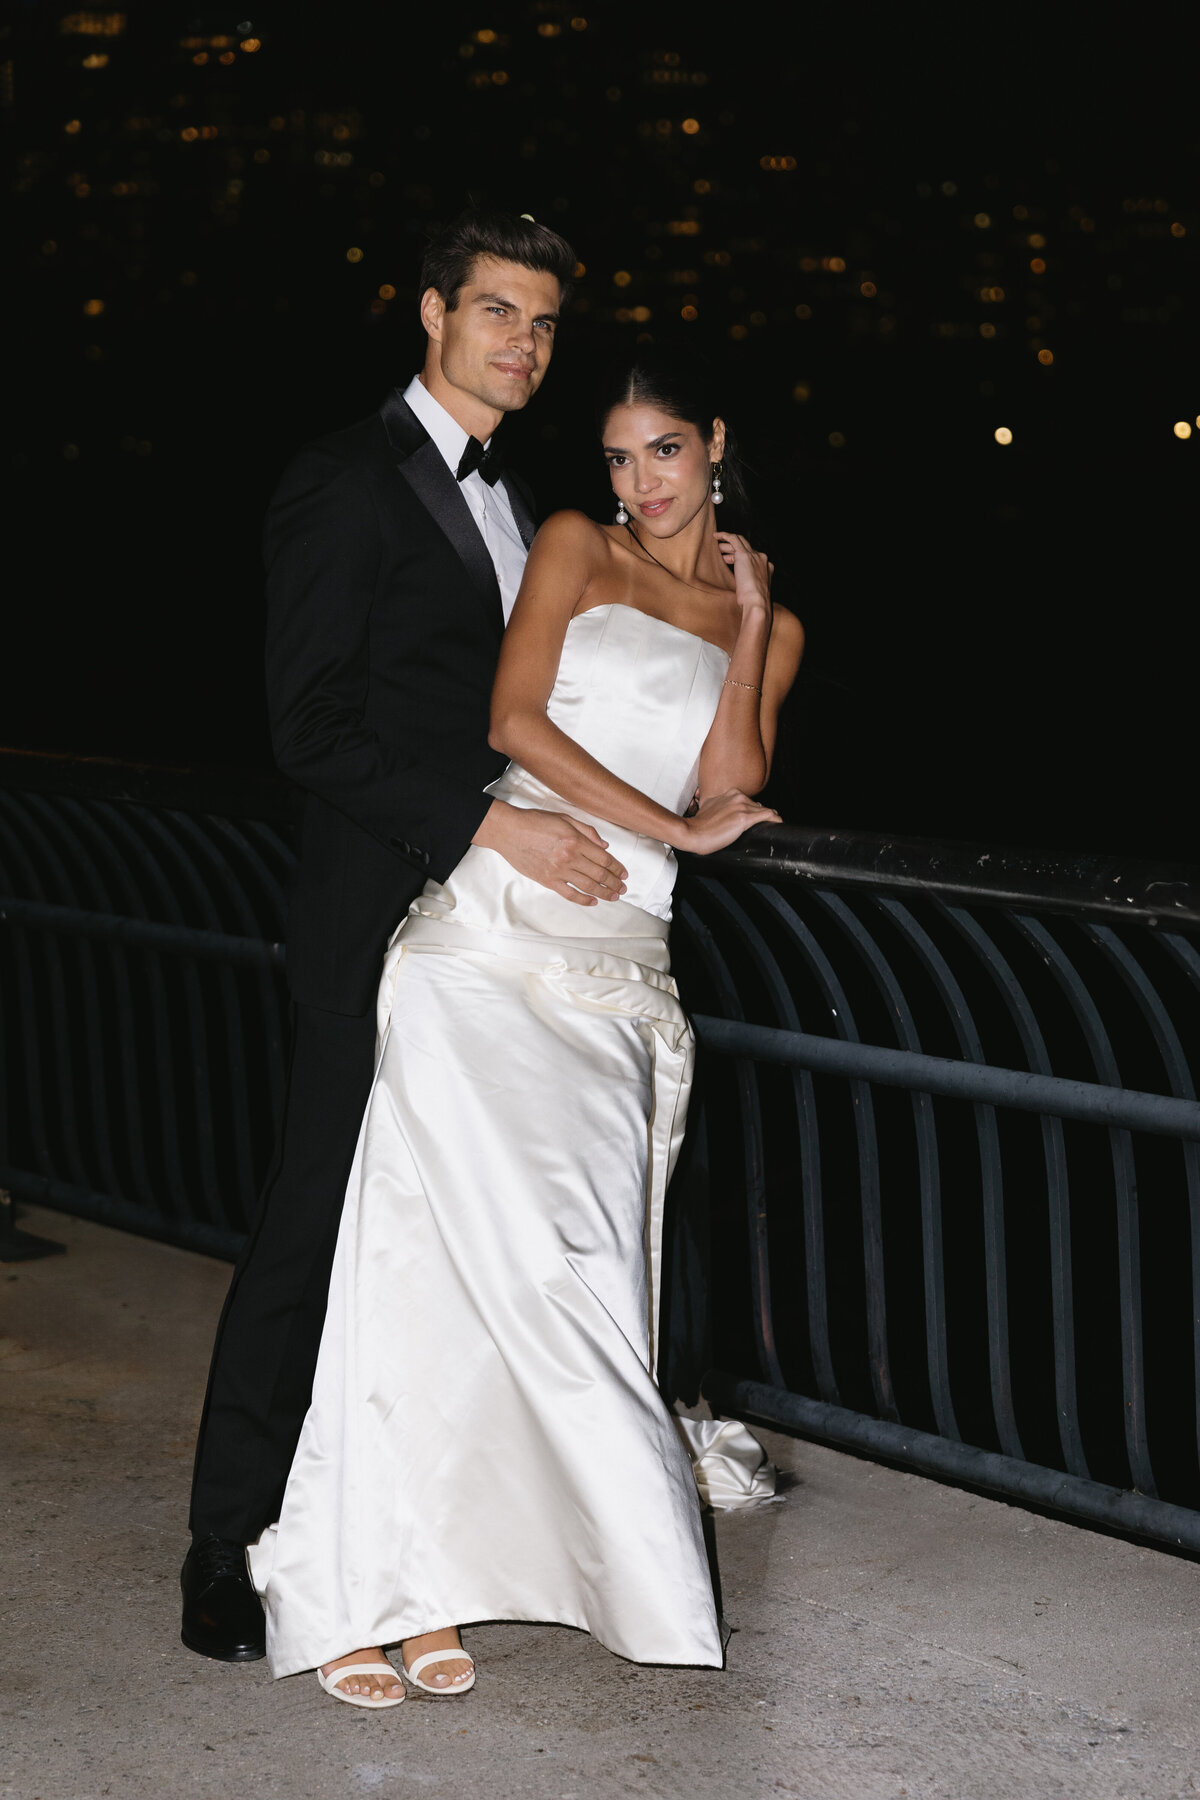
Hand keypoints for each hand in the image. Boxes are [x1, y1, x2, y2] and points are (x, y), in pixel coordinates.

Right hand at [473, 800, 627, 904]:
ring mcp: (559, 871)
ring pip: (588, 886)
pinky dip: (583, 900)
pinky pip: (569, 894)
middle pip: (599, 874)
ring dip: (604, 893)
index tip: (624, 874)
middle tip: (623, 888)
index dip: (617, 868)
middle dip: (614, 883)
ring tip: (614, 896)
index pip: (604, 858)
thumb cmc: (535, 821)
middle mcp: (570, 858)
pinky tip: (593, 901)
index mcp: (576, 841)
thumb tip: (604, 846)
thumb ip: (587, 831)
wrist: (509, 831)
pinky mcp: (548, 880)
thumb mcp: (565, 818)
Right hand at [677, 789, 780, 854]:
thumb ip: (720, 806)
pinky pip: (768, 816)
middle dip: (759, 816)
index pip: (749, 801)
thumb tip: (728, 815)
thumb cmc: (700, 825)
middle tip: (760, 827)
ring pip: (764, 811)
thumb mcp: (709, 807)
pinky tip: (779, 823)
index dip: (753, 811)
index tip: (754, 820)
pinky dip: (776, 820)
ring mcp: (742, 806)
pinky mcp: (745, 818)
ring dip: (769, 819)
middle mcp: (737, 796)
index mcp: (730, 793)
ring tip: (772, 827)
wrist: (692, 833)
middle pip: (758, 806)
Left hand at [715, 532, 772, 619]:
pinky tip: (716, 536)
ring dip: (727, 543)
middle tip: (721, 549)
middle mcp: (762, 559)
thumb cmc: (753, 603)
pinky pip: (734, 539)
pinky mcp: (745, 555)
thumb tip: (741, 585)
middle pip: (747, 547)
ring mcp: (754, 556)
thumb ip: (749, 585)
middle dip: (733, 547)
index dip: (739, 556)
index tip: (729, 559)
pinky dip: (725, 535)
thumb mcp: (753, 593)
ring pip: (740, 542)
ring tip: (717, 545)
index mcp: (766, 567)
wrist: (757, 603)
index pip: (753, 556)